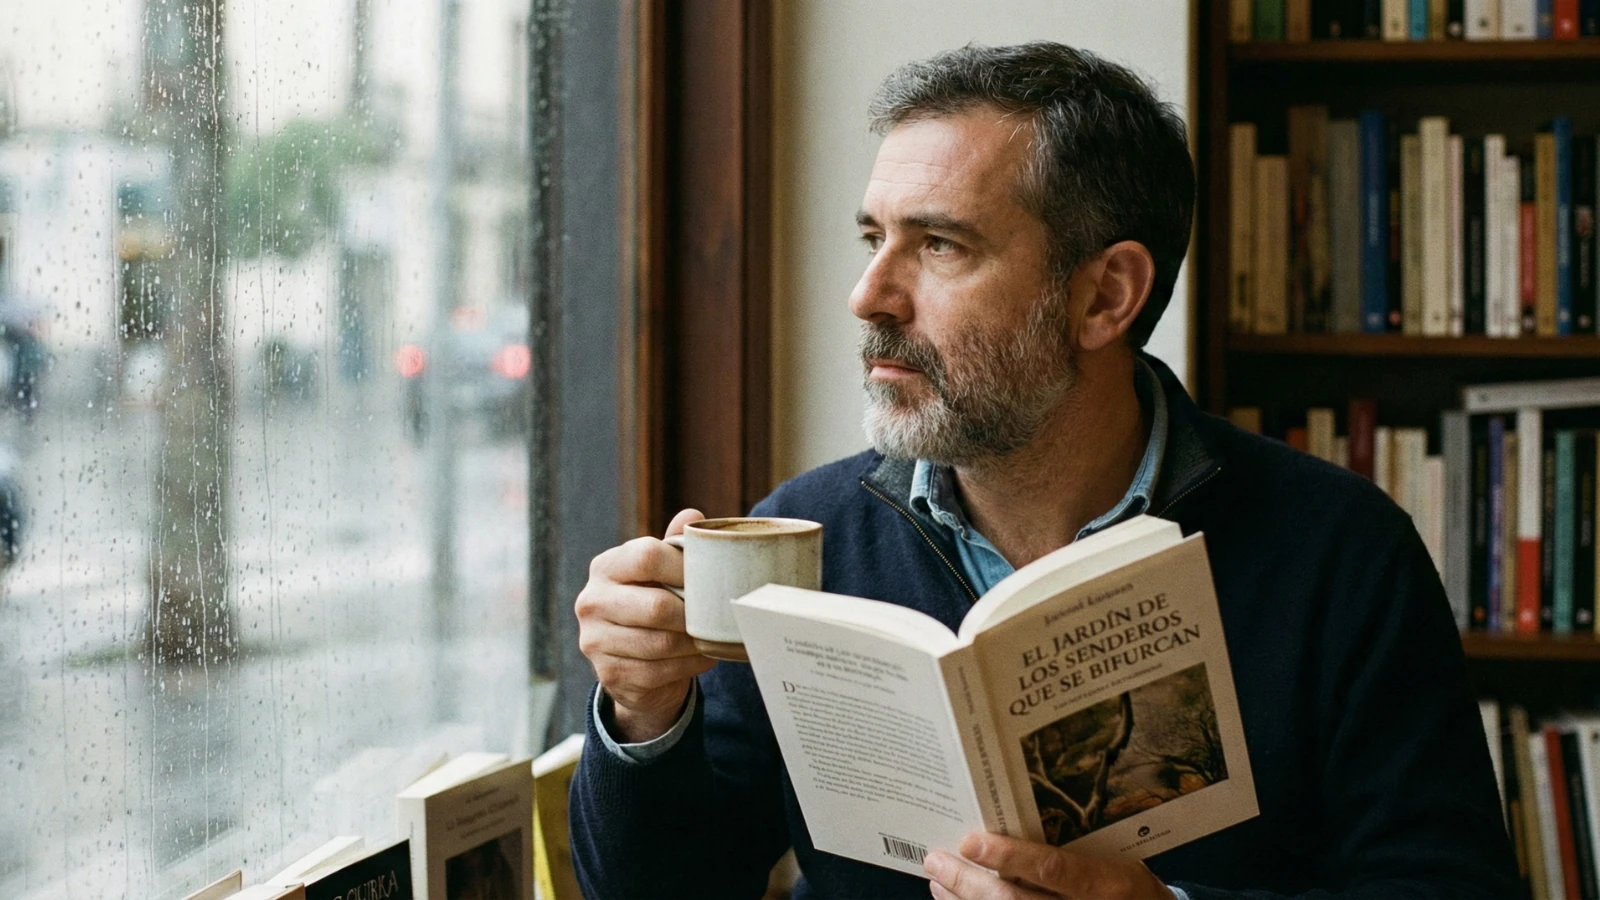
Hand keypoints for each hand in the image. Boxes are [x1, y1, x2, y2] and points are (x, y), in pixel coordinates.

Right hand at [575, 508, 717, 742]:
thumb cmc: (651, 603)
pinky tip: (702, 656)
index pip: (647, 556)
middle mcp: (591, 601)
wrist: (631, 662)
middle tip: (717, 615)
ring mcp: (594, 640)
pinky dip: (689, 666)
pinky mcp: (608, 674)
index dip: (685, 567)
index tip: (710, 578)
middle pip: (656, 607)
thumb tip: (692, 515)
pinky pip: (660, 672)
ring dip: (695, 643)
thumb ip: (674, 546)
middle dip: (694, 614)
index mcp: (605, 567)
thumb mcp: (660, 573)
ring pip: (661, 644)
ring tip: (713, 637)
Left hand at [924, 833, 1174, 899]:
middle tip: (936, 861)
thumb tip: (1009, 826)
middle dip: (967, 883)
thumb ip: (1070, 852)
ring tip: (938, 881)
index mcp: (1105, 884)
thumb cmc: (1129, 889)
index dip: (1007, 857)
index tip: (969, 841)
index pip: (1050, 870)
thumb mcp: (1114, 864)